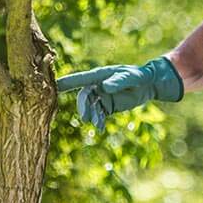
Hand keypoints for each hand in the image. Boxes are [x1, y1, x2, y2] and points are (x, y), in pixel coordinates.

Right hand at [56, 56, 183, 128]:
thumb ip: (118, 81)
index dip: (66, 83)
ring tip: (95, 123)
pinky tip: (99, 127)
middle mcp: (97, 86)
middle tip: (85, 117)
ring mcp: (102, 97)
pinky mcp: (108, 106)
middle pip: (84, 96)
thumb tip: (104, 87)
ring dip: (91, 115)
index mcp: (100, 75)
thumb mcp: (130, 77)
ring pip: (91, 107)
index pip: (80, 79)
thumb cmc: (139, 75)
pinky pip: (99, 114)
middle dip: (83, 106)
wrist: (149, 84)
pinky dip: (98, 120)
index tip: (53, 87)